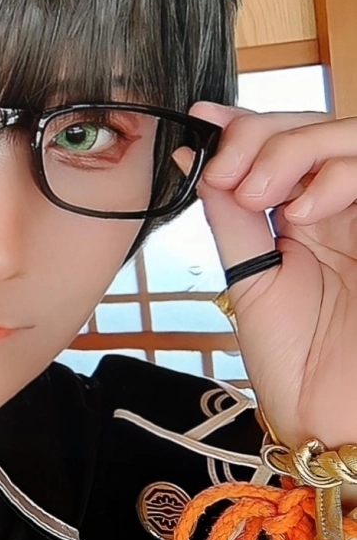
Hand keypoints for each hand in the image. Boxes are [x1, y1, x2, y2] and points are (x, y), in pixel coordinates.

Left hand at [184, 101, 356, 451]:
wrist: (330, 421)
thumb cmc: (295, 363)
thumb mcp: (248, 277)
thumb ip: (230, 215)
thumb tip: (197, 154)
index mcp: (308, 215)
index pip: (285, 140)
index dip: (247, 121)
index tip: (202, 118)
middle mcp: (345, 208)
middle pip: (318, 126)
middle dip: (264, 134)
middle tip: (228, 172)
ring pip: (353, 136)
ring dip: (296, 149)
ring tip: (259, 193)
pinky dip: (336, 177)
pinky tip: (300, 213)